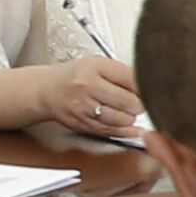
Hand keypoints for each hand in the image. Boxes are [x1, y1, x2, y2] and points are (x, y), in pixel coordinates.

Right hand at [29, 55, 144, 137]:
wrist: (46, 90)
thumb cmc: (74, 76)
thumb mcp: (97, 64)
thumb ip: (122, 73)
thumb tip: (148, 86)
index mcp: (95, 68)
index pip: (131, 79)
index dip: (145, 87)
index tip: (149, 89)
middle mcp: (88, 87)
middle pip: (130, 102)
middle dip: (139, 104)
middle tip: (138, 102)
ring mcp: (85, 108)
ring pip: (123, 120)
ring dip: (130, 118)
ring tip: (127, 111)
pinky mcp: (84, 124)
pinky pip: (112, 132)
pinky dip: (126, 131)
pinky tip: (131, 127)